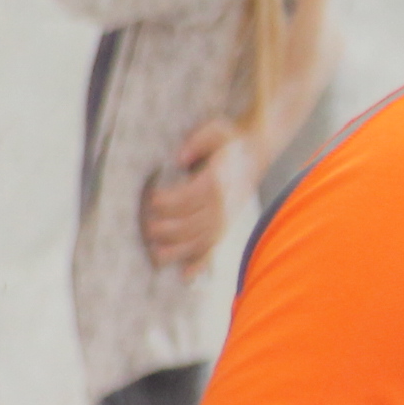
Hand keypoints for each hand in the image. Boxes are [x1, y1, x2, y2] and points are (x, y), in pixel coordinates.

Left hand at [143, 120, 243, 273]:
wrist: (256, 150)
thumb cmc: (229, 141)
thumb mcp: (217, 130)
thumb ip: (198, 141)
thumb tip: (179, 159)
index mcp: (218, 181)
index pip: (192, 196)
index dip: (170, 201)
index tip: (151, 199)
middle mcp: (223, 204)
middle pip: (193, 222)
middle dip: (167, 228)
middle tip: (146, 227)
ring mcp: (225, 217)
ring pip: (200, 240)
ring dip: (177, 250)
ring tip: (155, 254)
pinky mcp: (225, 225)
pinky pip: (214, 248)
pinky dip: (201, 263)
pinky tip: (185, 275)